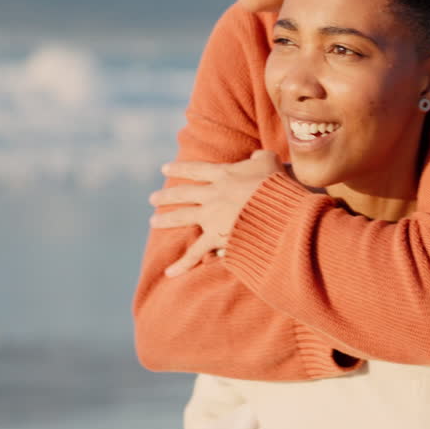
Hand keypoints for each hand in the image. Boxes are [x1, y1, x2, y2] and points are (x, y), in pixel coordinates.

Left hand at [149, 150, 282, 276]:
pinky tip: (169, 272)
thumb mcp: (269, 162)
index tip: (164, 169)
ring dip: (165, 219)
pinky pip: (196, 252)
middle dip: (167, 196)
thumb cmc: (276, 185)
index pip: (196, 170)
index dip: (180, 169)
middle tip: (153, 198)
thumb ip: (260, 157)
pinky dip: (183, 263)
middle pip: (183, 194)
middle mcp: (212, 194)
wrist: (277, 208)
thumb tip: (256, 156)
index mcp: (224, 174)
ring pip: (182, 217)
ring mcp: (211, 216)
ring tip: (153, 221)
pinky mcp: (216, 237)